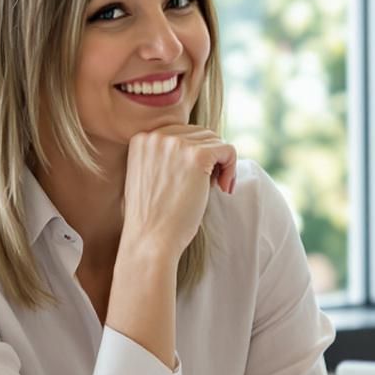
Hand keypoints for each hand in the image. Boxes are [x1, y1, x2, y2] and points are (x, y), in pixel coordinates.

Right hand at [119, 123, 237, 266]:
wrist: (150, 240)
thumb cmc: (153, 216)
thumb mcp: (150, 175)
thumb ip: (165, 156)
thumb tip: (202, 145)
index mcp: (143, 139)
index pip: (182, 133)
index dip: (195, 155)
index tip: (196, 179)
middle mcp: (157, 136)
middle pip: (201, 134)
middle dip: (210, 158)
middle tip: (208, 186)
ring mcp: (176, 144)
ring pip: (216, 141)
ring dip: (221, 164)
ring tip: (213, 188)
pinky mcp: (197, 156)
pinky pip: (228, 150)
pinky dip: (231, 169)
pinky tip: (225, 189)